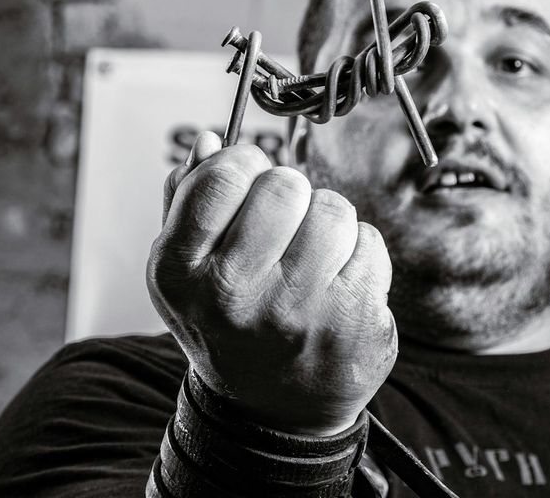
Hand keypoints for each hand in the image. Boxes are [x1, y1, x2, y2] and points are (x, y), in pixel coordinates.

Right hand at [147, 132, 396, 435]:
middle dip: (292, 195)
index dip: (245, 166)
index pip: (222, 176)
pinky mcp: (353, 323)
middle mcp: (232, 294)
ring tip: (314, 261)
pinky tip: (341, 288)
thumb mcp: (188, 271)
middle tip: (286, 231)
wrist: (273, 411)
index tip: (251, 184)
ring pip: (335, 210)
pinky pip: (371, 243)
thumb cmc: (232, 324)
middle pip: (286, 184)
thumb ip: (188, 201)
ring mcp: (297, 311)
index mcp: (178, 271)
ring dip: (330, 225)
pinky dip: (361, 256)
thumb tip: (210, 139)